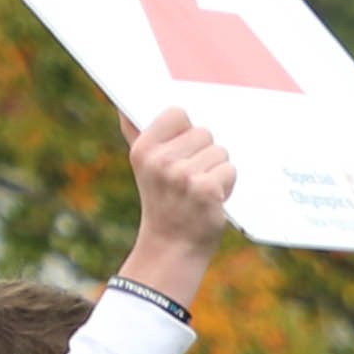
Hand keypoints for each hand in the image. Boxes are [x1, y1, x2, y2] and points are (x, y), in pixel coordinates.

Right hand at [122, 104, 235, 286]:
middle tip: (189, 180)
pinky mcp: (206, 189)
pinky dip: (226, 186)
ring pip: (220, 152)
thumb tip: (124, 106)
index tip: (181, 152)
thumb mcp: (143, 167)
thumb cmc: (162, 203)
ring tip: (198, 191)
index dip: (186, 132)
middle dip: (204, 155)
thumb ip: (136, 134)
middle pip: (204, 133)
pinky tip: (210, 200)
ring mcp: (183, 175)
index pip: (178, 114)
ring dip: (216, 171)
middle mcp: (160, 160)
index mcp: (143, 149)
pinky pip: (229, 170)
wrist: (171, 248)